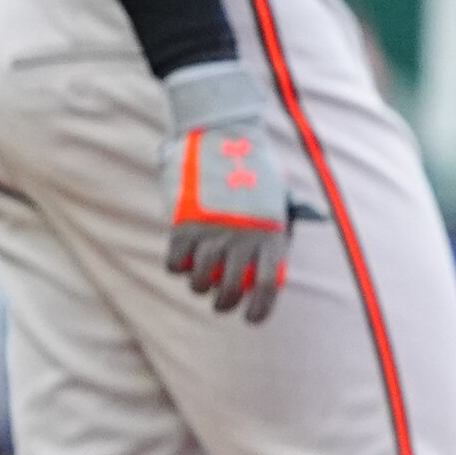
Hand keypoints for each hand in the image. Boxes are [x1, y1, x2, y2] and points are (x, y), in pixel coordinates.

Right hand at [161, 62, 300, 322]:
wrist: (227, 134)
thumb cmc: (257, 170)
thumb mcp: (279, 201)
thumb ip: (280, 232)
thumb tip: (279, 266)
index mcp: (271, 236)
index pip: (264, 288)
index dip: (257, 310)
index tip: (250, 320)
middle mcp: (242, 240)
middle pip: (228, 292)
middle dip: (223, 303)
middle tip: (221, 301)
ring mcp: (212, 233)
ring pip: (199, 282)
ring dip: (199, 286)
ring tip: (201, 281)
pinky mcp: (184, 225)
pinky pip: (175, 262)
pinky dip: (177, 267)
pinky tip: (181, 260)